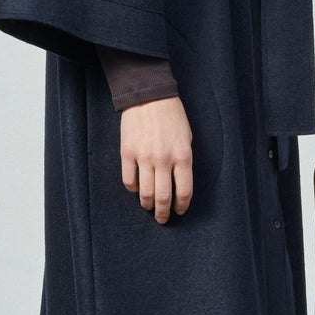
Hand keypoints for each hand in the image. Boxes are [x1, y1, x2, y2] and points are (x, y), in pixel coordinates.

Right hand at [120, 95, 192, 222]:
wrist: (149, 96)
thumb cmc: (172, 116)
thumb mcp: (186, 138)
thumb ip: (183, 161)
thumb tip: (178, 183)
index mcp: (183, 156)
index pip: (184, 191)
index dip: (182, 206)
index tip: (179, 211)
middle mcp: (164, 160)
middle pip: (164, 197)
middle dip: (163, 213)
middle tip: (162, 219)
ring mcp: (144, 157)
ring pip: (145, 193)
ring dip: (148, 205)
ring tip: (149, 207)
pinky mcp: (127, 153)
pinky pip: (129, 181)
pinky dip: (133, 189)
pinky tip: (137, 189)